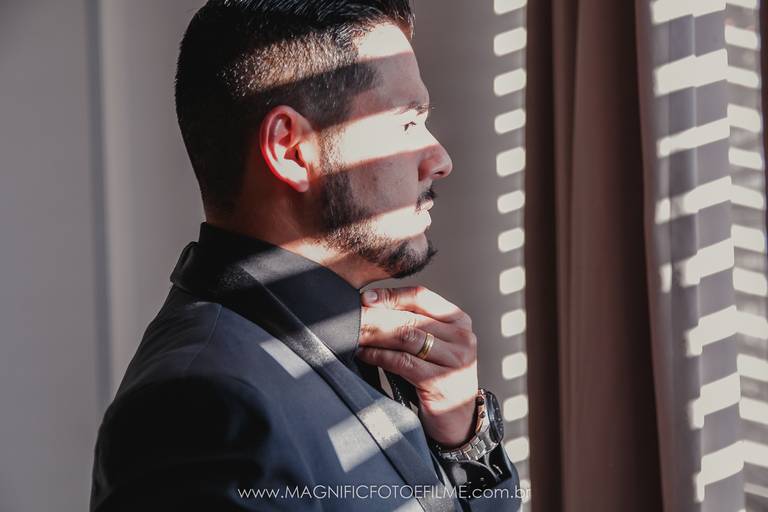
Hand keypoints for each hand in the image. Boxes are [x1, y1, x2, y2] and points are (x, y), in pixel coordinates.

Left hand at [356, 286, 478, 447]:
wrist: (458, 421)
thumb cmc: (438, 378)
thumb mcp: (433, 345)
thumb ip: (414, 324)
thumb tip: (371, 305)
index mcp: (459, 321)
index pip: (421, 296)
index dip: (391, 295)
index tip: (365, 298)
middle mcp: (462, 337)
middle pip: (410, 317)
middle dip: (376, 315)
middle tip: (351, 315)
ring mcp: (455, 360)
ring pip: (405, 337)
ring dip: (374, 334)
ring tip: (354, 333)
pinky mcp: (441, 382)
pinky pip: (402, 362)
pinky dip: (379, 356)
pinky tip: (364, 354)